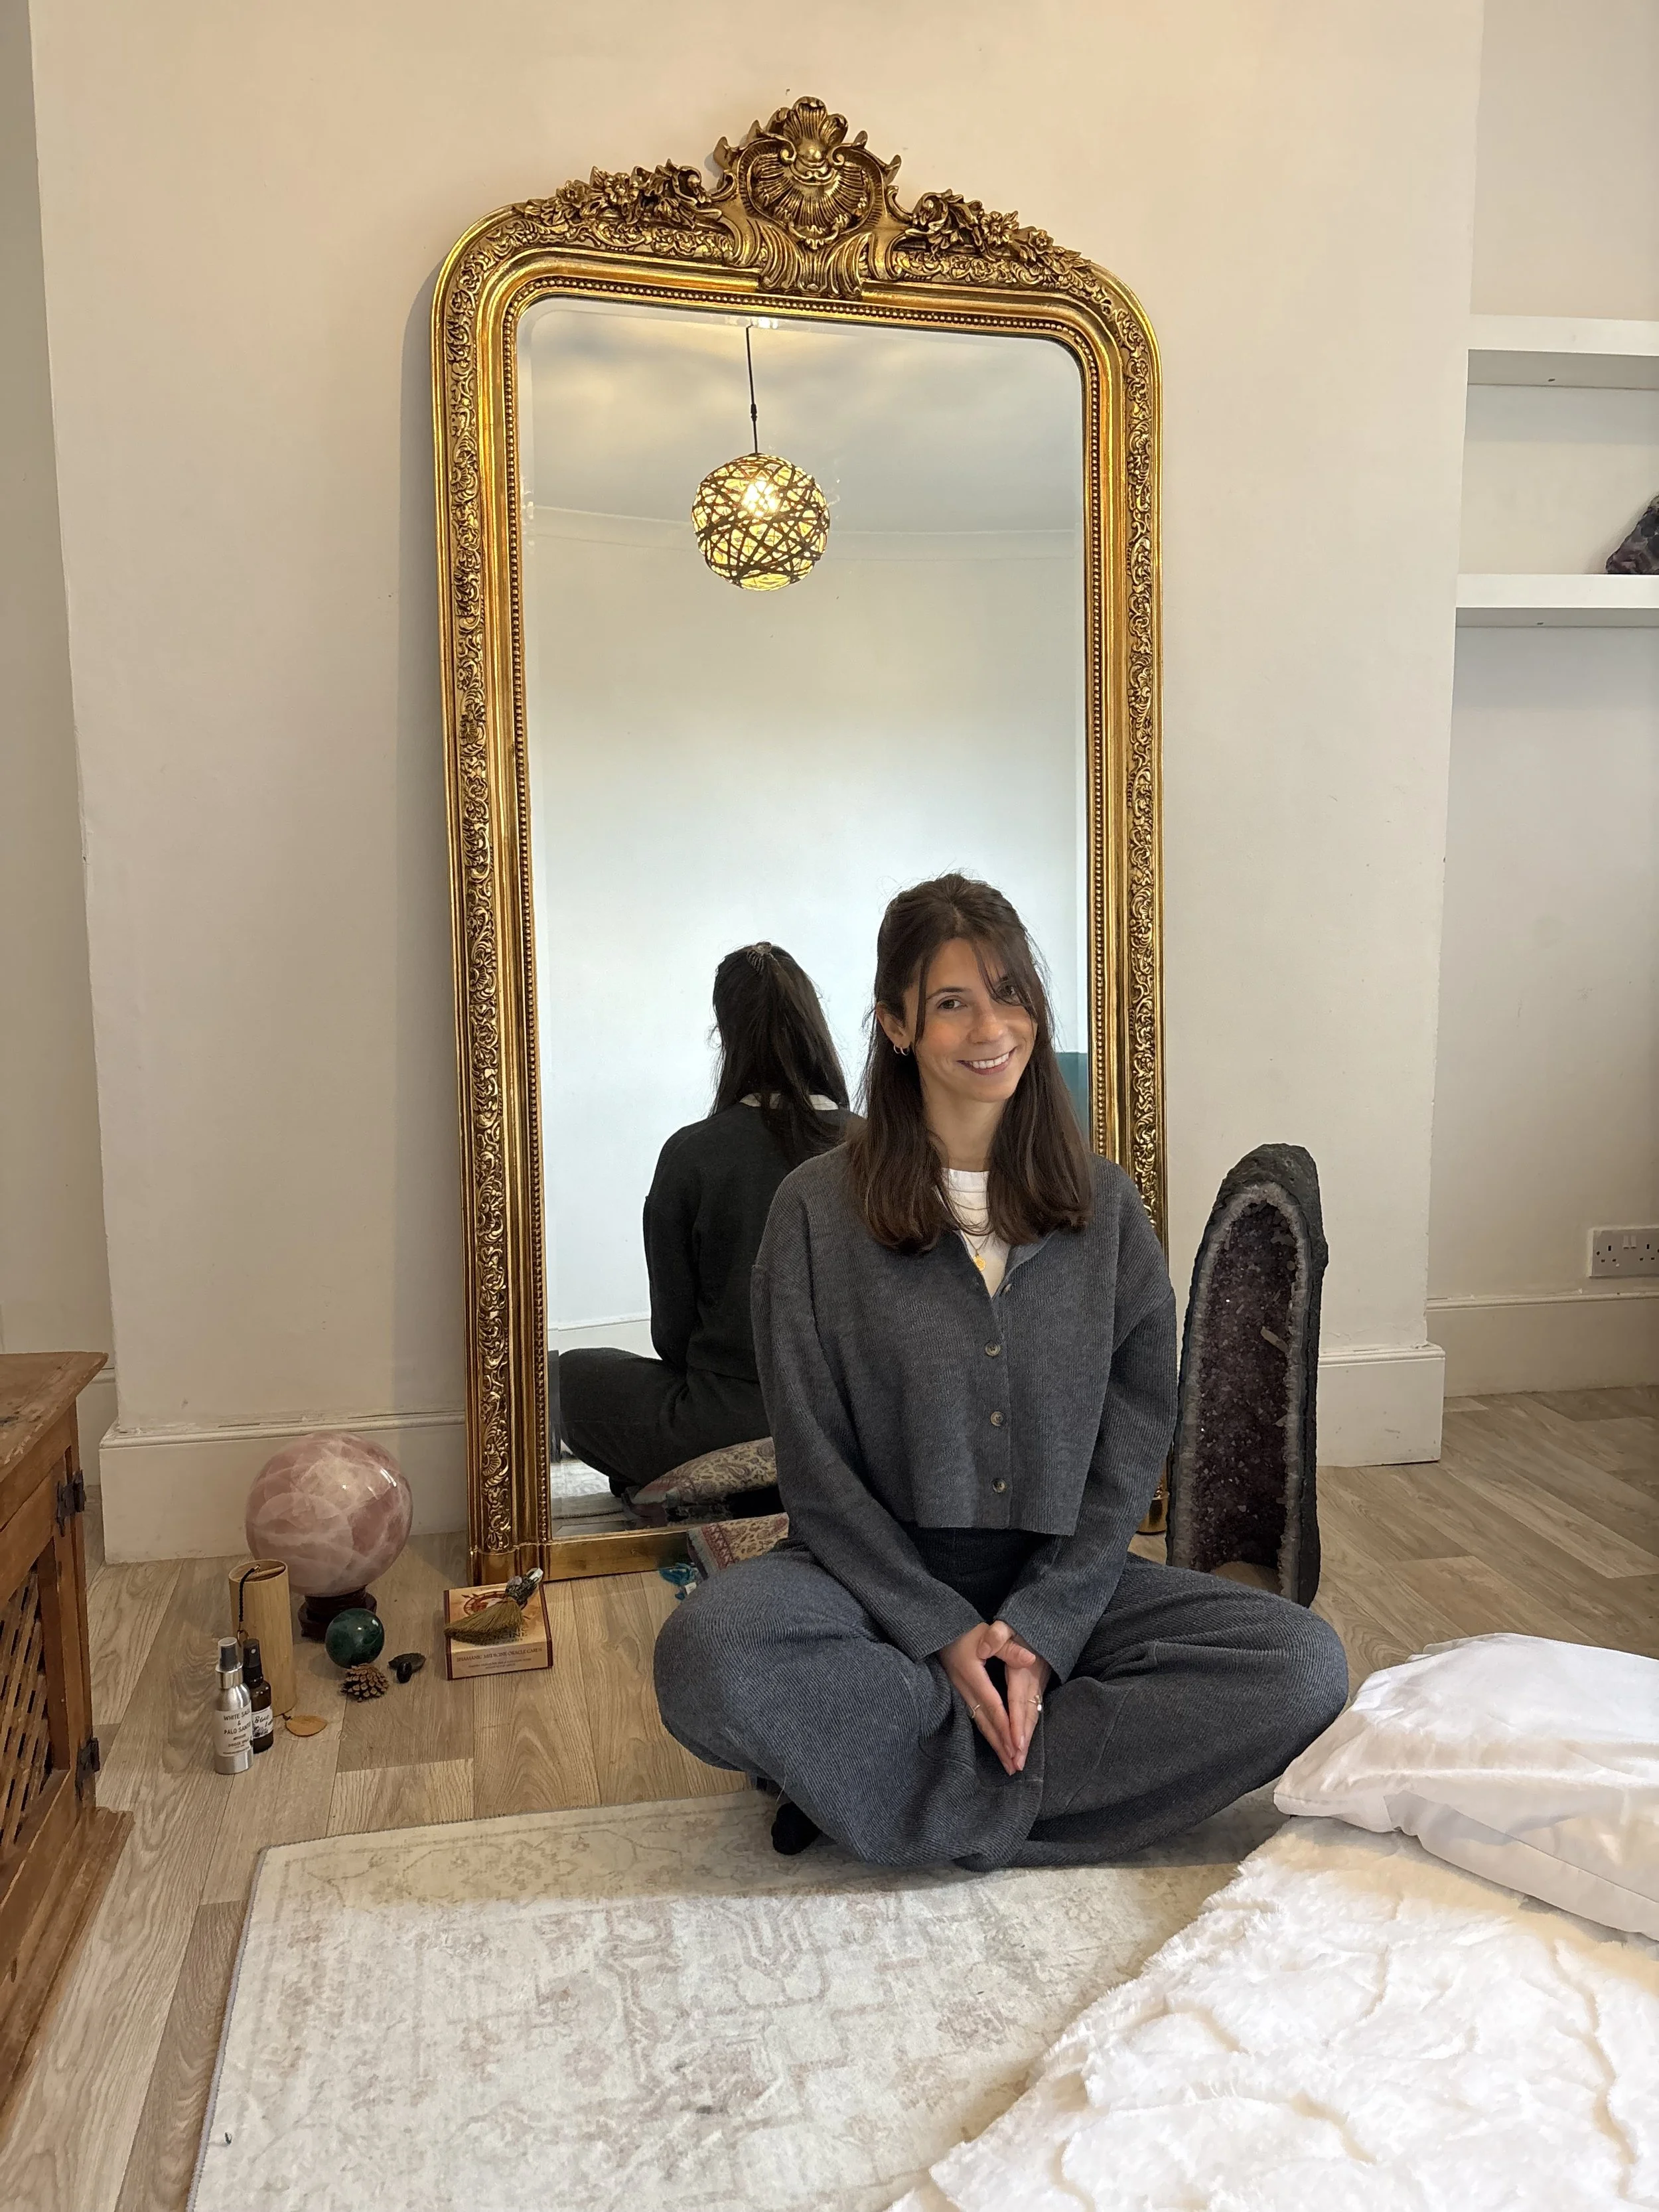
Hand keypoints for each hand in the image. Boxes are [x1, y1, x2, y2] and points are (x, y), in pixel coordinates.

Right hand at [940, 1620, 1047, 1775]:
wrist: (937, 1631)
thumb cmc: (964, 1631)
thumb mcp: (987, 1633)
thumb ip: (1008, 1647)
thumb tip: (1029, 1658)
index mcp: (972, 1675)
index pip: (992, 1706)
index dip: (1005, 1726)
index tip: (1017, 1746)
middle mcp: (965, 1688)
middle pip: (985, 1722)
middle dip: (1001, 1745)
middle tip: (1014, 1767)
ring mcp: (960, 1693)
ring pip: (980, 1724)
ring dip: (994, 1744)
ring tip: (1007, 1764)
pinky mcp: (960, 1695)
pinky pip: (975, 1719)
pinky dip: (987, 1734)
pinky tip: (994, 1744)